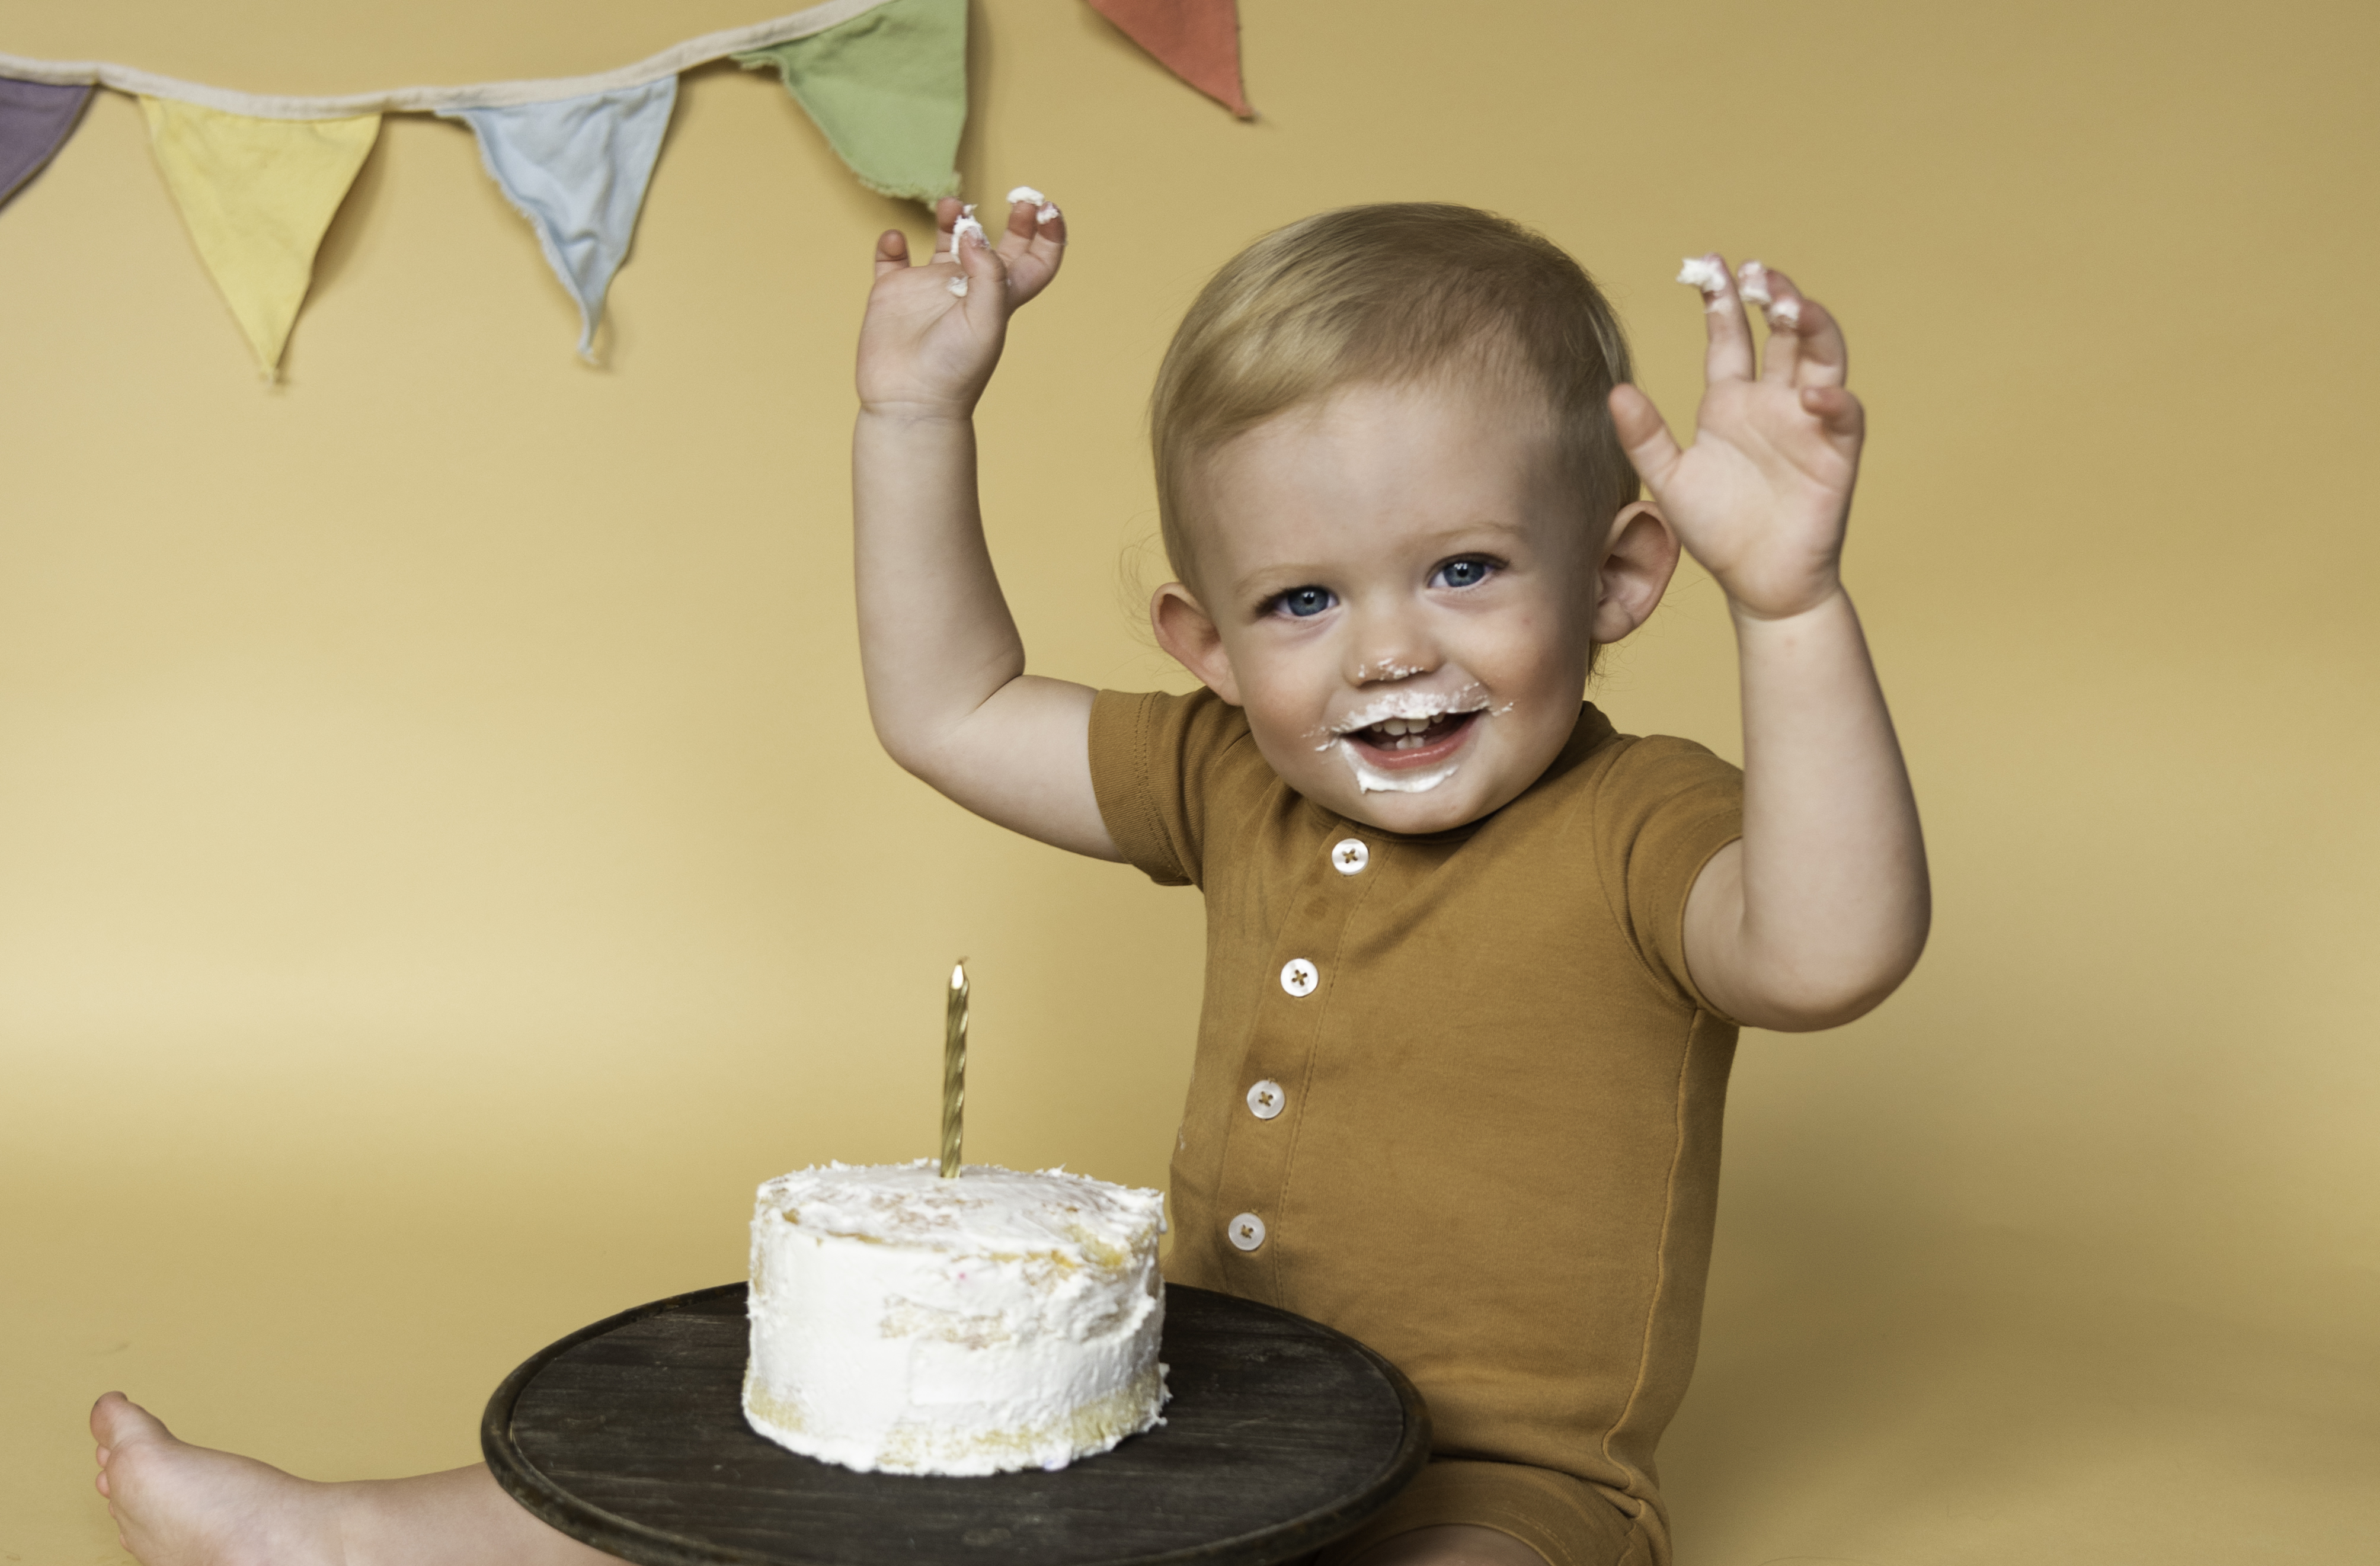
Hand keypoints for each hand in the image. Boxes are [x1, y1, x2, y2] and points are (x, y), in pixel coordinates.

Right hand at [856, 193, 1067, 419]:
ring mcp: (929, 290)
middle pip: (995, 246)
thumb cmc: (954, 372)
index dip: (1048, 236)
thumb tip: (976, 234)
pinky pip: (893, 260)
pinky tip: (896, 241)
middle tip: (1013, 195)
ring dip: (951, 219)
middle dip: (1009, 219)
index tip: (1046, 208)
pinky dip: (892, 243)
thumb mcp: (986, 322)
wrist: (908, 403)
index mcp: (999, 299)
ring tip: (951, 207)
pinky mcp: (893, 295)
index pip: (1035, 263)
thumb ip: (988, 275)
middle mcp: (966, 290)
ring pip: (946, 242)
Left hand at [1609, 258, 1863, 621]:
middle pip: (1781, 334)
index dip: (1720, 301)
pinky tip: (1813, 394)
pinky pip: (1843, 417)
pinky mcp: (1836, 454)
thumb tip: (1615, 392)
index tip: (1707, 264)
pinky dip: (1834, 401)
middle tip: (1757, 274)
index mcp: (1730, 402)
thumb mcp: (1670, 481)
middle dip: (1773, 298)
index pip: (1729, 337)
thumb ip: (1646, 437)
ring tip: (1791, 306)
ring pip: (1821, 359)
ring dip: (1812, 328)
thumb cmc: (1718, 531)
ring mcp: (1807, 423)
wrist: (1759, 584)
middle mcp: (1773, 402)